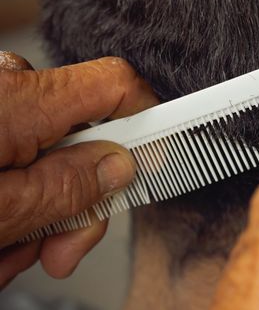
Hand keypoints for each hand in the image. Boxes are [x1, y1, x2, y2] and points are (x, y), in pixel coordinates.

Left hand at [0, 52, 157, 286]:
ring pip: (53, 157)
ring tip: (10, 251)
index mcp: (18, 101)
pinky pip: (22, 156)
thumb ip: (68, 188)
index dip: (150, 118)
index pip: (116, 86)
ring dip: (46, 212)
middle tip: (62, 248)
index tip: (163, 154)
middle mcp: (8, 90)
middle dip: (83, 199)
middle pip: (86, 137)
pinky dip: (18, 200)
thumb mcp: (1, 211)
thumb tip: (119, 167)